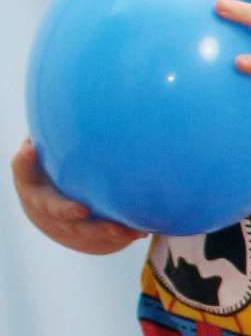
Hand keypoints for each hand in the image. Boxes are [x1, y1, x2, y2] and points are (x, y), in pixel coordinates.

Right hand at [10, 139, 143, 252]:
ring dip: (105, 230)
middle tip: (83, 209)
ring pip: (86, 230)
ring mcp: (69, 223)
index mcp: (33, 183)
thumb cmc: (48, 172)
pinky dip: (125, 233)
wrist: (51, 215)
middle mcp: (48, 206)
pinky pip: (108, 236)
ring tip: (126, 229)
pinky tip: (142, 230)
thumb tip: (68, 100)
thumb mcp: (41, 155)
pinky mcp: (90, 233)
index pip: (23, 169)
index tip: (33, 148)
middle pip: (55, 210)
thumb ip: (50, 138)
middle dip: (68, 211)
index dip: (25, 159)